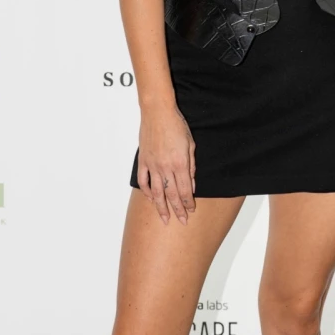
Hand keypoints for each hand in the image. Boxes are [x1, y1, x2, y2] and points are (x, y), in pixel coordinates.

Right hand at [136, 103, 195, 222]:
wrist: (158, 112)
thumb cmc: (177, 126)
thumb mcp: (190, 145)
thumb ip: (191, 167)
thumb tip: (191, 185)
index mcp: (180, 163)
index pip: (185, 190)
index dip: (188, 203)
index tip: (191, 211)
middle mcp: (166, 167)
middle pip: (172, 194)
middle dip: (177, 210)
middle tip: (181, 222)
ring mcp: (152, 165)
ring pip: (156, 192)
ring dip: (161, 207)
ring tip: (164, 219)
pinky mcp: (143, 161)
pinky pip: (143, 181)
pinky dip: (146, 192)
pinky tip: (151, 199)